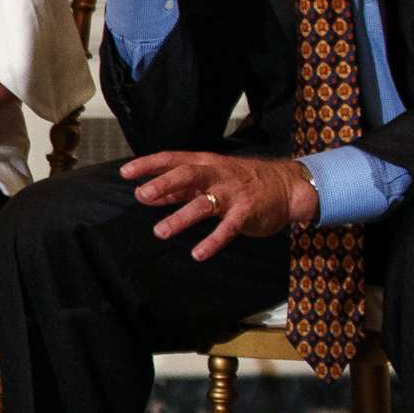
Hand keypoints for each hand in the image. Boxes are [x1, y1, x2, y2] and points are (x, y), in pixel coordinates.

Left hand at [122, 151, 318, 260]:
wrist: (288, 186)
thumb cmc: (242, 181)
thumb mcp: (209, 178)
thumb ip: (178, 188)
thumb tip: (147, 195)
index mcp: (205, 164)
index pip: (172, 159)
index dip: (149, 165)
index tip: (126, 173)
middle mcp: (217, 175)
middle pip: (187, 175)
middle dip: (164, 184)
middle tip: (142, 195)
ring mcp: (232, 194)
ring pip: (203, 203)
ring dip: (181, 217)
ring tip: (161, 231)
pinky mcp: (246, 213)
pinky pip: (227, 228)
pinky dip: (212, 241)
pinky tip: (198, 253)